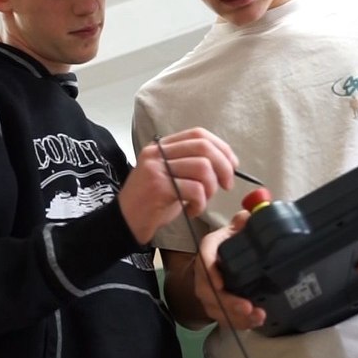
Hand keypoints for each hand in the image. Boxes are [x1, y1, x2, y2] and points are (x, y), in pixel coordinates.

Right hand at [120, 128, 237, 243]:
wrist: (125, 223)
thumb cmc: (151, 203)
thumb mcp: (170, 177)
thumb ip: (190, 166)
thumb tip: (224, 164)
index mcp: (161, 147)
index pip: (198, 134)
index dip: (221, 147)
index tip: (232, 165)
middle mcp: (157, 153)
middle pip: (203, 147)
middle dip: (224, 166)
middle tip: (226, 185)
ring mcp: (156, 168)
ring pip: (202, 168)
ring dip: (211, 188)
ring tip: (202, 201)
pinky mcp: (158, 186)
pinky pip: (195, 190)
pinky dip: (200, 203)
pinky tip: (192, 211)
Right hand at [193, 210, 265, 329]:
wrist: (227, 257)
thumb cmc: (234, 240)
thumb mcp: (238, 227)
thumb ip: (243, 221)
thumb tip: (247, 217)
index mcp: (209, 248)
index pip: (204, 258)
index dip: (209, 272)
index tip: (219, 285)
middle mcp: (203, 271)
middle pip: (207, 290)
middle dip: (226, 302)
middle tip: (247, 308)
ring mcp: (208, 290)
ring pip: (215, 308)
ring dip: (234, 317)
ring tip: (257, 317)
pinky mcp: (217, 305)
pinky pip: (223, 318)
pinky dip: (238, 323)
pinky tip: (254, 323)